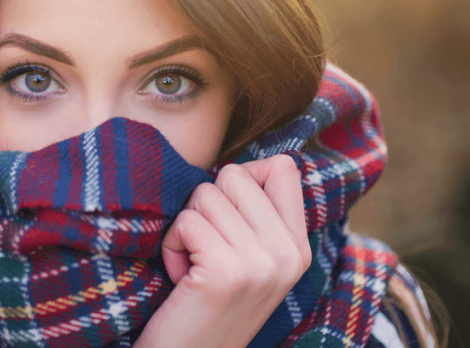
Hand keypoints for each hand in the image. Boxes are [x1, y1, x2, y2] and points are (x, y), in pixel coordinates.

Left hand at [135, 155, 311, 347]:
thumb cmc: (206, 304)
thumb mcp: (248, 260)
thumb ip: (255, 215)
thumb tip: (244, 165)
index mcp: (298, 247)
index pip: (283, 168)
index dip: (241, 180)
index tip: (228, 220)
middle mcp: (289, 253)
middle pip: (233, 175)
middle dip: (205, 207)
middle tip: (206, 251)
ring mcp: (261, 263)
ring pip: (204, 195)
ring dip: (185, 229)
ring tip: (195, 268)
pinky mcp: (227, 272)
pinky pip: (185, 221)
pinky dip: (171, 247)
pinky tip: (183, 279)